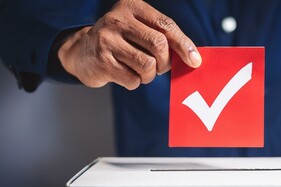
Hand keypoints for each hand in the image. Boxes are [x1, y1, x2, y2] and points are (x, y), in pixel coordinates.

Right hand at [58, 0, 201, 89]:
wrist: (82, 51)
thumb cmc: (122, 42)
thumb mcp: (140, 30)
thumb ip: (163, 37)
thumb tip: (192, 57)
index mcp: (132, 7)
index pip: (166, 25)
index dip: (184, 44)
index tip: (195, 61)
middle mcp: (117, 19)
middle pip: (159, 45)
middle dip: (166, 62)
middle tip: (161, 68)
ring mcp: (107, 39)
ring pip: (147, 65)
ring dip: (150, 75)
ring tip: (142, 72)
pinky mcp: (101, 61)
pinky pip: (132, 79)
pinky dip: (135, 82)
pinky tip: (125, 75)